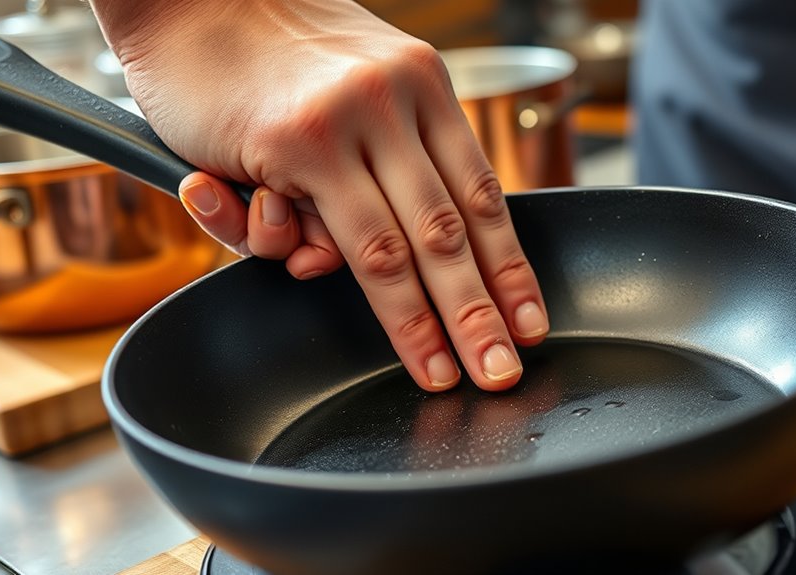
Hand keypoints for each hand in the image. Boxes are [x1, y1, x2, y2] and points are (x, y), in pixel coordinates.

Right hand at [89, 0, 548, 391]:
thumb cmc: (266, 50)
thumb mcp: (354, 86)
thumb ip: (376, 164)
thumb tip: (368, 257)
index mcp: (425, 89)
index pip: (484, 194)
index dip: (509, 267)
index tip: (529, 322)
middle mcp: (398, 101)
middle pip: (453, 230)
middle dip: (481, 313)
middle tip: (502, 372)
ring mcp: (346, 119)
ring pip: (398, 246)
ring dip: (424, 321)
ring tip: (446, 372)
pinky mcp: (289, 139)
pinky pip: (310, 233)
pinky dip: (308, 265)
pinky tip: (298, 266)